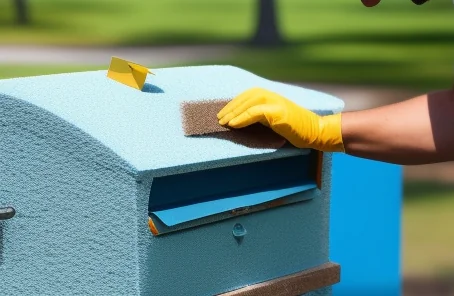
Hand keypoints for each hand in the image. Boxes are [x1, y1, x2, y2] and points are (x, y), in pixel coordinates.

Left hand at [217, 87, 344, 151]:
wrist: (315, 131)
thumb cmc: (294, 129)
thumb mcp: (273, 120)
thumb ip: (259, 116)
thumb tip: (239, 121)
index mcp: (270, 96)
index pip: (247, 95)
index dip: (233, 103)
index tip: (222, 113)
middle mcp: (271, 95)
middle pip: (245, 97)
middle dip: (230, 107)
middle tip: (218, 118)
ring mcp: (275, 102)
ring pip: (248, 103)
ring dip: (233, 112)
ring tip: (223, 122)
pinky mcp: (277, 111)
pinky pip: (254, 112)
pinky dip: (242, 118)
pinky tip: (233, 125)